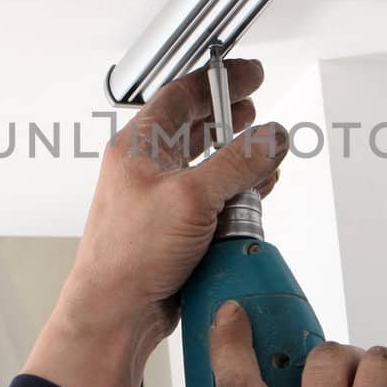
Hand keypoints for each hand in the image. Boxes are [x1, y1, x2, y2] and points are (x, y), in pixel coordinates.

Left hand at [62, 58, 287, 350]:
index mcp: (138, 146)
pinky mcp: (176, 228)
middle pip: (195, 126)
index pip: (181, 94)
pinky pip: (212, 200)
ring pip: (208, 165)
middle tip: (256, 110)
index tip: (250, 75)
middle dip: (230, 118)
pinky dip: (236, 195)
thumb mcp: (191, 197)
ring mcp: (162, 199)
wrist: (116, 311)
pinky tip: (253, 196)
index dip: (218, 79)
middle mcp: (147, 169)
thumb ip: (237, 162)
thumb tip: (270, 137)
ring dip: (239, 161)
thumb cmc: (127, 255)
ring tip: (264, 157)